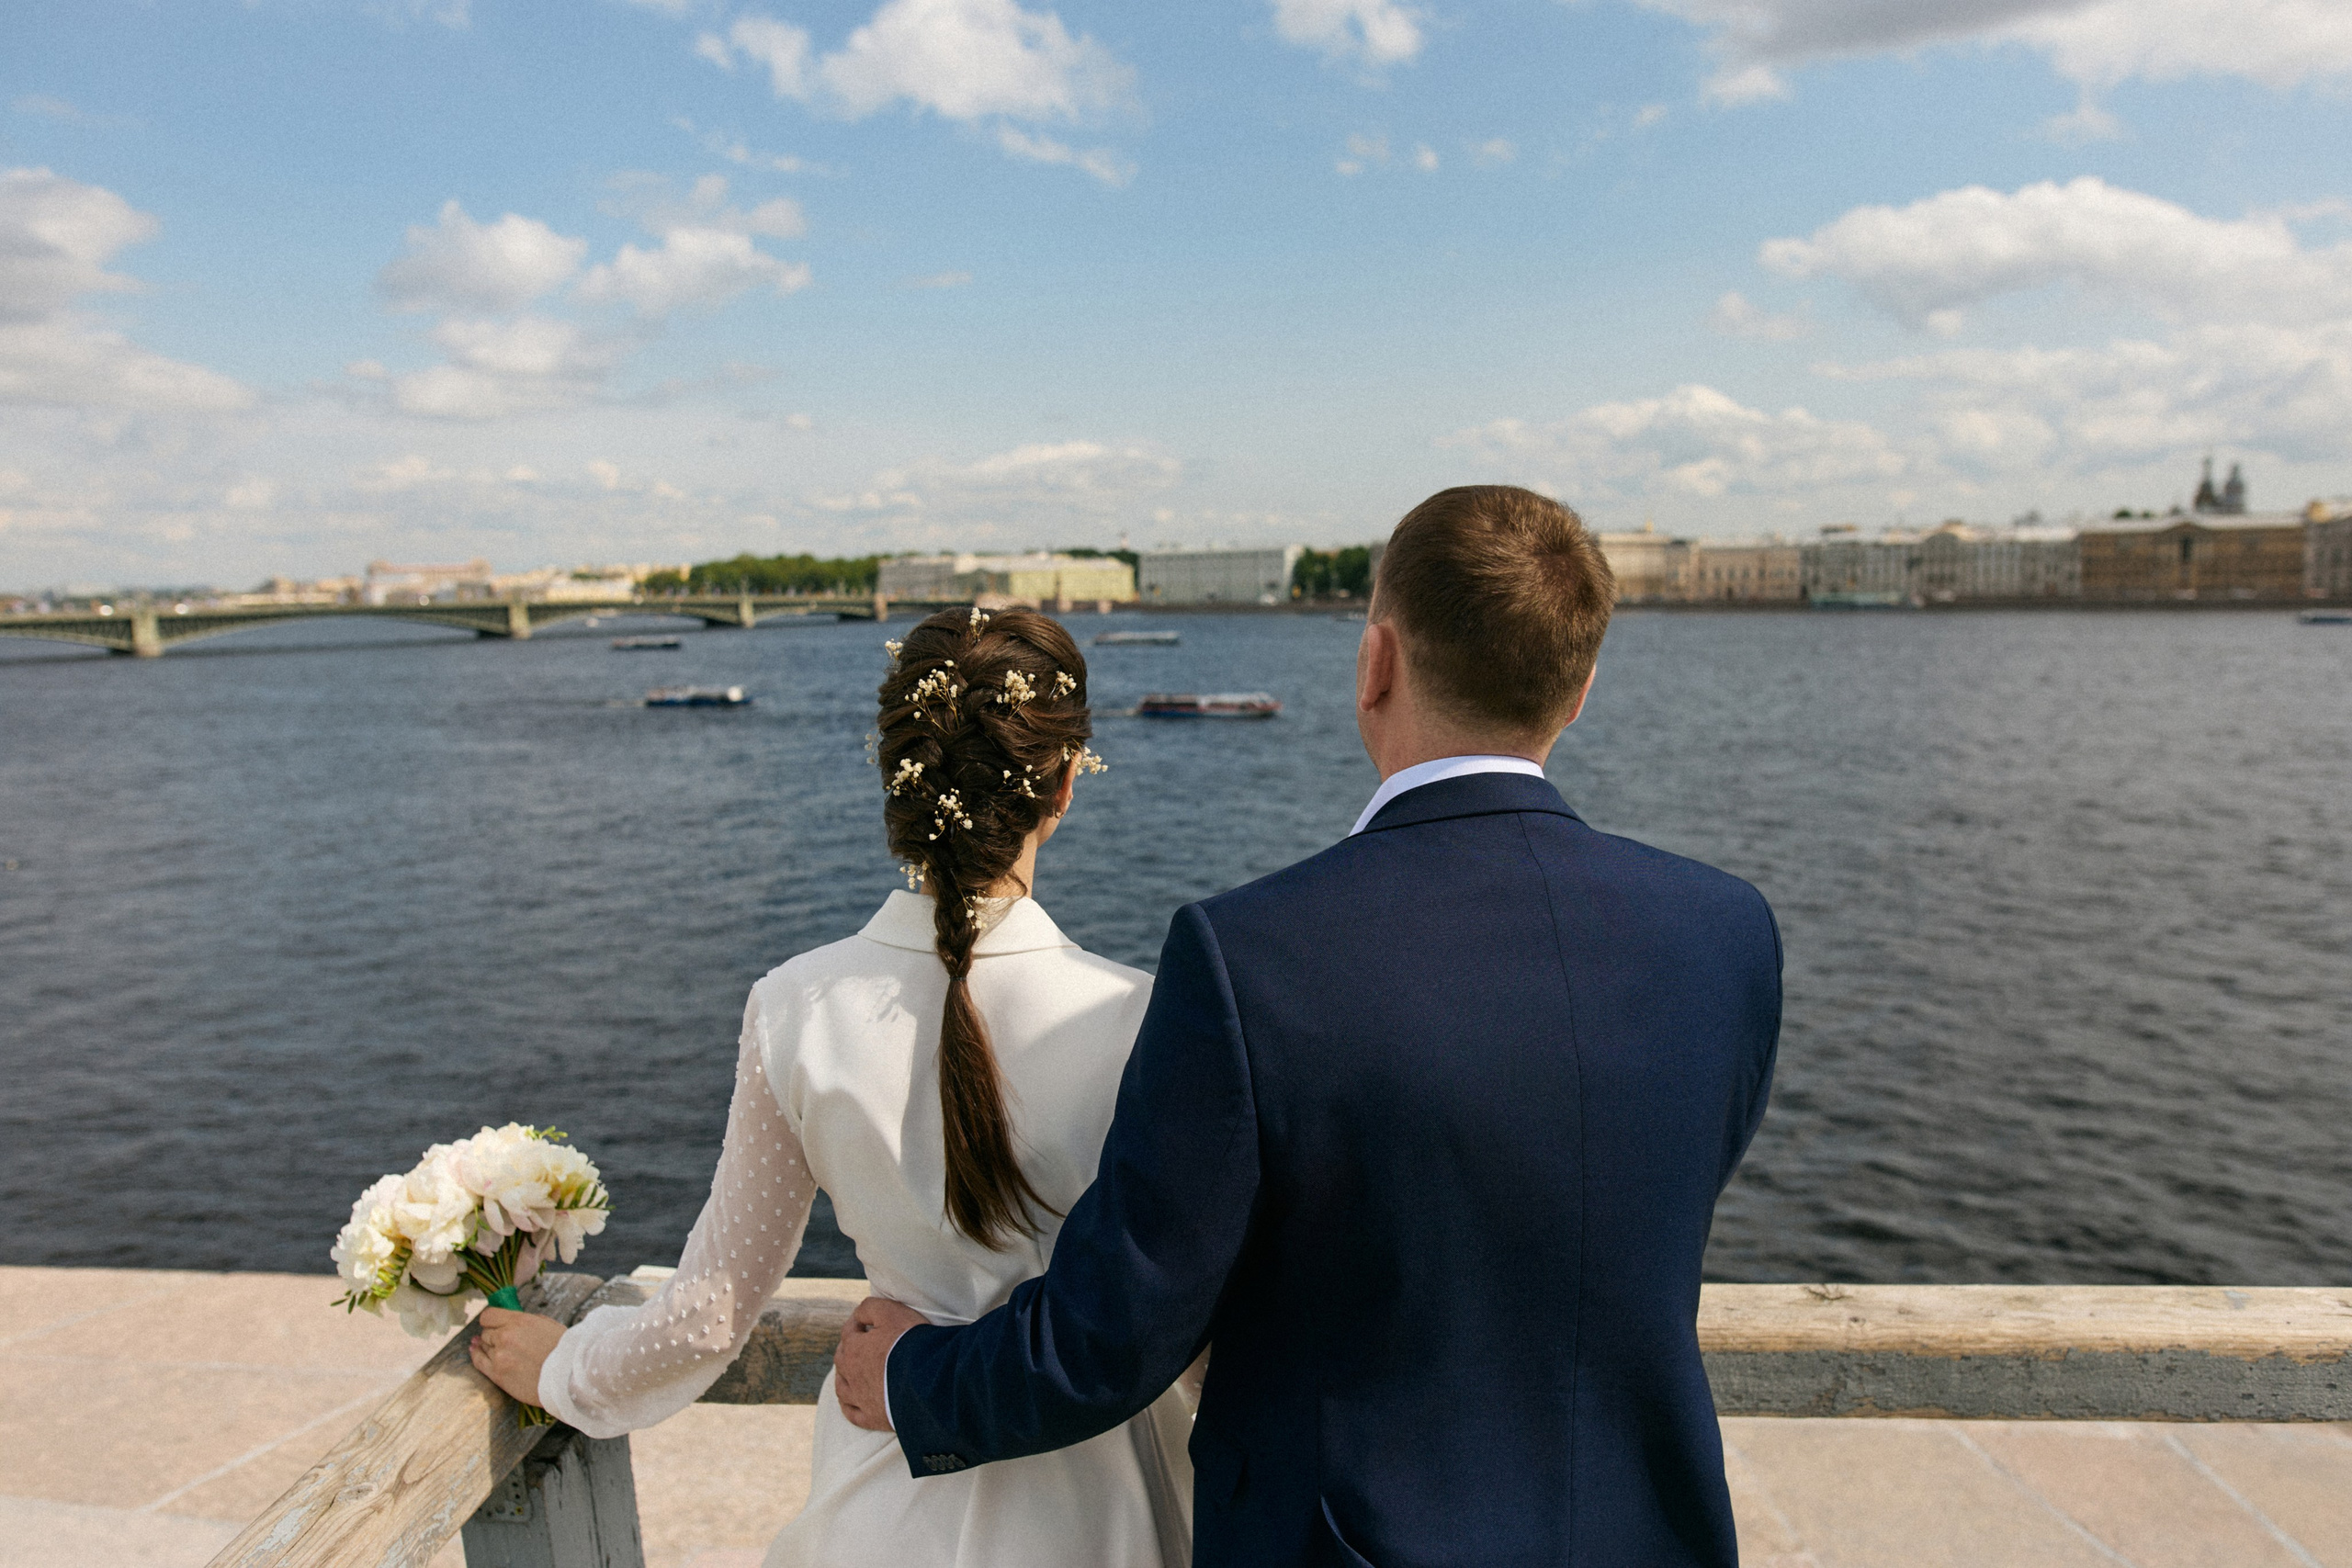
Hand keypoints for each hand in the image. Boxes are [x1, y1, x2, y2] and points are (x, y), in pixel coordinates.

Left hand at [469, 1306, 564, 1407]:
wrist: (569, 1376)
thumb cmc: (563, 1351)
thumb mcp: (547, 1325)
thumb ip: (525, 1322)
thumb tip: (511, 1321)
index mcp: (519, 1321)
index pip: (489, 1315)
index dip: (492, 1319)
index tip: (495, 1323)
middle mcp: (505, 1336)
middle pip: (486, 1332)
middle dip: (493, 1334)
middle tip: (502, 1340)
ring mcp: (500, 1356)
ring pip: (483, 1346)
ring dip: (488, 1346)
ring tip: (491, 1347)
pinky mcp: (497, 1374)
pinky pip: (479, 1361)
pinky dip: (476, 1355)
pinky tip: (476, 1351)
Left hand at [834, 1296, 928, 1431]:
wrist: (929, 1380)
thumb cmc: (910, 1343)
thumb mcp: (891, 1312)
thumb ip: (869, 1307)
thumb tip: (858, 1315)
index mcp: (853, 1349)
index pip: (849, 1332)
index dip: (857, 1323)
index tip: (866, 1321)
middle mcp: (851, 1375)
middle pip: (842, 1360)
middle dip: (848, 1349)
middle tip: (860, 1343)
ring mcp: (861, 1399)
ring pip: (842, 1388)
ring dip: (843, 1378)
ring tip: (850, 1372)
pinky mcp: (873, 1418)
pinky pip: (852, 1414)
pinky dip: (848, 1407)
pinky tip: (851, 1403)